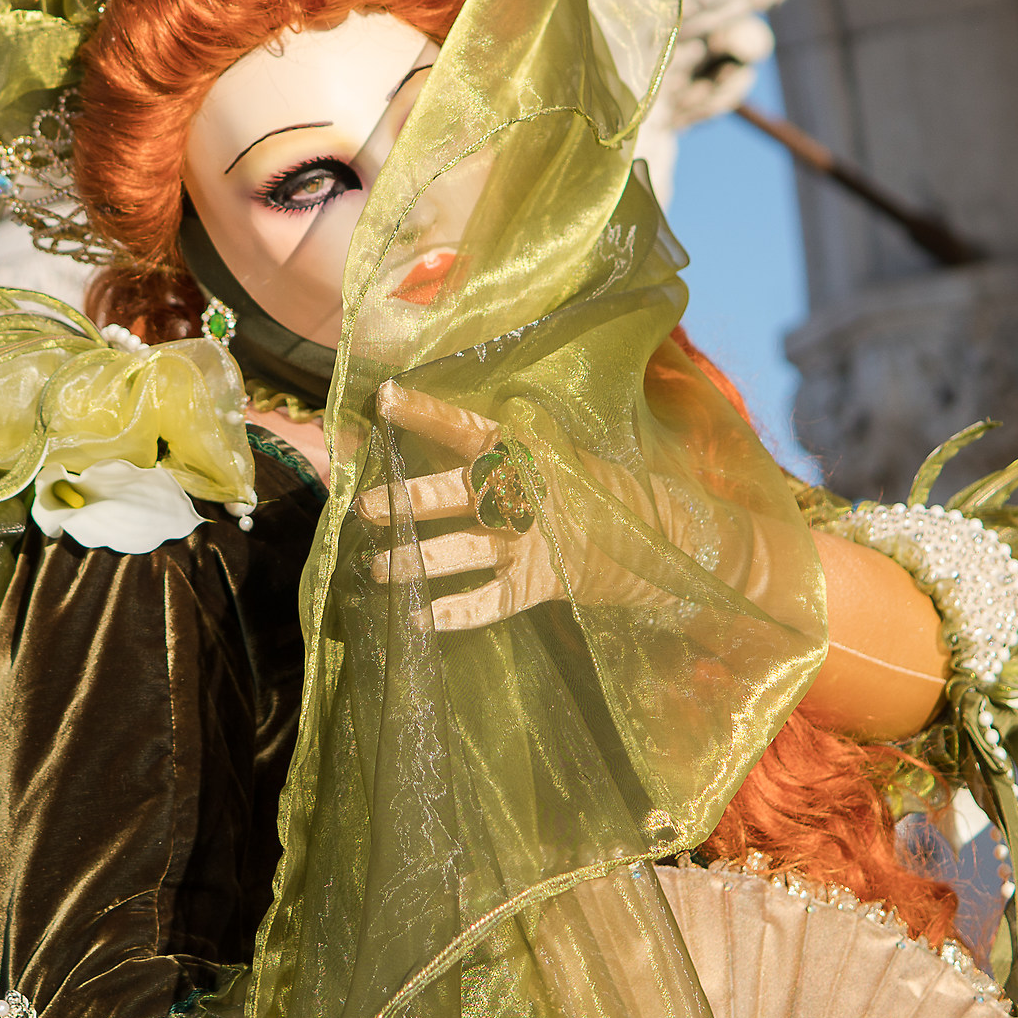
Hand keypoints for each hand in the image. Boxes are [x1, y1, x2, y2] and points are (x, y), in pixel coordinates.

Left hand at [358, 384, 565, 631]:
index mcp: (518, 449)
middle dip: (406, 501)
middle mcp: (520, 492)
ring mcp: (529, 540)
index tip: (385, 398)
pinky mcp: (539, 582)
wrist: (654, 530)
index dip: (424, 413)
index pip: (463, 428)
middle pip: (455, 493)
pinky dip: (454, 613)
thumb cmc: (577, 482)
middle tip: (364, 507)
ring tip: (376, 568)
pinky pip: (489, 601)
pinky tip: (417, 618)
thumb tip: (417, 431)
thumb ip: (489, 447)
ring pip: (462, 550)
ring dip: (416, 561)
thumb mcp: (542, 450)